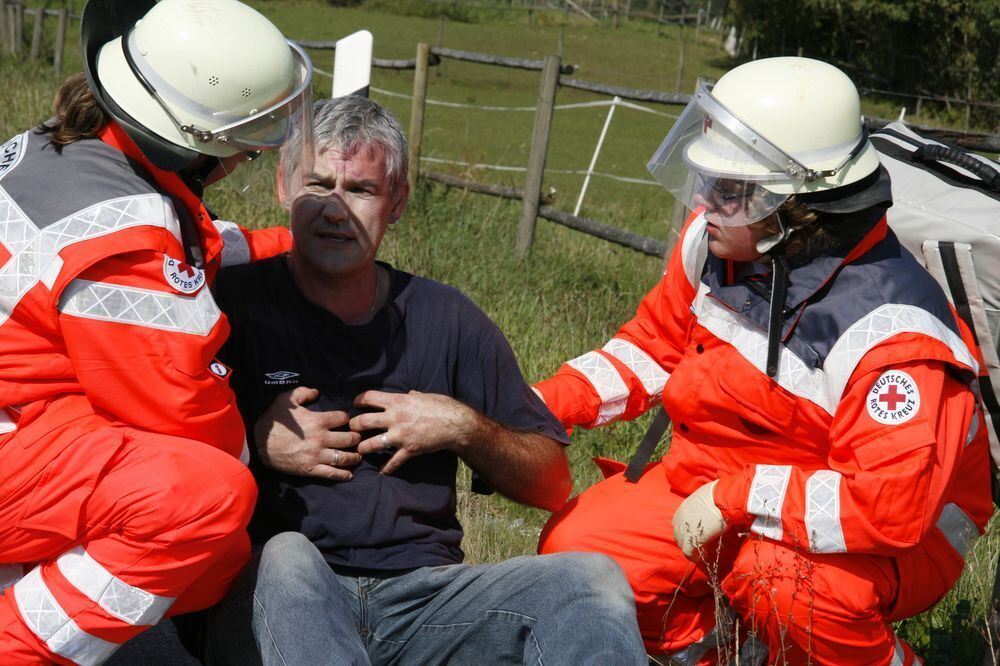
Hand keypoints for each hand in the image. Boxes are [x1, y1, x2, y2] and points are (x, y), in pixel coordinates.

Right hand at [253, 386, 361, 479]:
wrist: (258, 443)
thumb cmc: (274, 420)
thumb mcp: (286, 399)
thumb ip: (304, 392)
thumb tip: (317, 392)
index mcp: (318, 421)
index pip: (343, 418)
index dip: (346, 418)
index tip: (346, 421)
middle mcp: (321, 439)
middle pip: (349, 438)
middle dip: (355, 437)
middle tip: (356, 438)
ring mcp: (317, 456)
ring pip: (345, 457)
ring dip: (354, 456)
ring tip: (357, 454)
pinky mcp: (310, 469)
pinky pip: (332, 473)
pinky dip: (343, 474)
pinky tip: (350, 474)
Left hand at [350, 390, 477, 474]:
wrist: (456, 424)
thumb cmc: (442, 406)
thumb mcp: (424, 396)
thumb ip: (412, 396)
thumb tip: (409, 393)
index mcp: (398, 401)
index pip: (369, 397)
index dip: (358, 400)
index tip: (355, 404)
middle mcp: (395, 417)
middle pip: (363, 421)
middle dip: (353, 427)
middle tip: (352, 430)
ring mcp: (401, 435)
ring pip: (371, 444)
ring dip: (362, 448)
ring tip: (360, 450)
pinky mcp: (409, 450)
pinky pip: (392, 462)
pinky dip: (386, 469)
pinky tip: (382, 471)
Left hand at [672, 480, 725, 558]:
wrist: (724, 498)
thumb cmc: (720, 496)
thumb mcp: (706, 498)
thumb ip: (703, 507)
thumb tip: (710, 510)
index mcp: (683, 508)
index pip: (680, 524)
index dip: (687, 531)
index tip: (697, 535)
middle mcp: (680, 518)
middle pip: (678, 534)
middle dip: (688, 540)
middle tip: (700, 545)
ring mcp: (684, 529)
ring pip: (682, 544)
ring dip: (692, 549)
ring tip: (703, 551)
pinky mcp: (691, 539)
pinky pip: (689, 552)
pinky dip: (695, 557)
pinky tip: (702, 557)